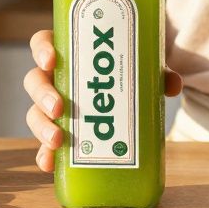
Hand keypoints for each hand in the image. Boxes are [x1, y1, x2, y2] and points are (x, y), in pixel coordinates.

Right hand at [23, 30, 182, 171]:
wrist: (133, 89)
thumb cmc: (130, 69)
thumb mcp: (144, 65)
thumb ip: (158, 72)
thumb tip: (173, 84)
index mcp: (70, 52)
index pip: (43, 43)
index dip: (41, 49)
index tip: (51, 60)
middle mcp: (57, 78)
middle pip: (34, 81)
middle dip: (43, 95)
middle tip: (59, 108)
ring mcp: (54, 106)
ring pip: (35, 113)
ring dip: (41, 127)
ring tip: (58, 141)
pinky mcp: (60, 132)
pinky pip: (44, 144)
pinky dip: (44, 154)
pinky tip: (49, 164)